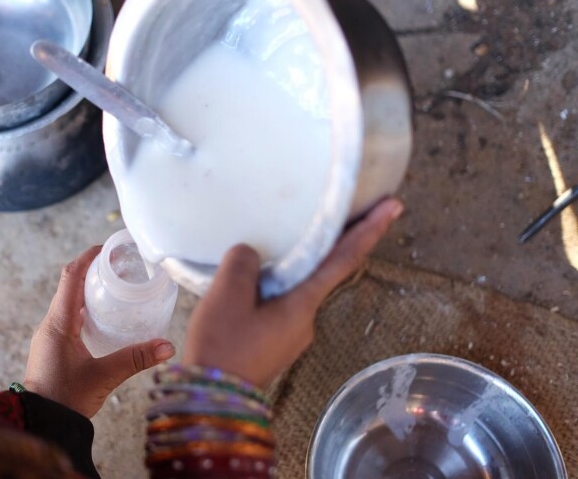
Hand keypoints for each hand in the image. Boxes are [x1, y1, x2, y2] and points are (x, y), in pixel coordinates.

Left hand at [23, 246, 176, 417]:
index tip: (108, 248)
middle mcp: (50, 324)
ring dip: (89, 290)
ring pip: (69, 302)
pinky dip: (86, 310)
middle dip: (93, 271)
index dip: (88, 257)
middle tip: (120, 266)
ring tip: (116, 287)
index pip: (70, 276)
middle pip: (70, 285)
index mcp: (58, 323)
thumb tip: (167, 346)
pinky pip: (69, 318)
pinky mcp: (53, 347)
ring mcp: (50, 336)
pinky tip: (105, 318)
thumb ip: (135, 359)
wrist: (40, 424)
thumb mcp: (104, 376)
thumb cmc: (64, 400)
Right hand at [183, 198, 403, 387]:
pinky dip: (276, 286)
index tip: (394, 207)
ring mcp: (292, 335)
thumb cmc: (223, 346)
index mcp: (303, 305)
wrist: (212, 400)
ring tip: (272, 247)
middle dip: (335, 243)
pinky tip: (253, 283)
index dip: (369, 230)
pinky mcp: (274, 343)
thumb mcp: (227, 295)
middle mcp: (306, 320)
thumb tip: (251, 255)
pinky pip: (281, 304)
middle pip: (323, 272)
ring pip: (297, 290)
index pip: (343, 259)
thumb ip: (243, 263)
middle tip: (347, 210)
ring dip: (294, 267)